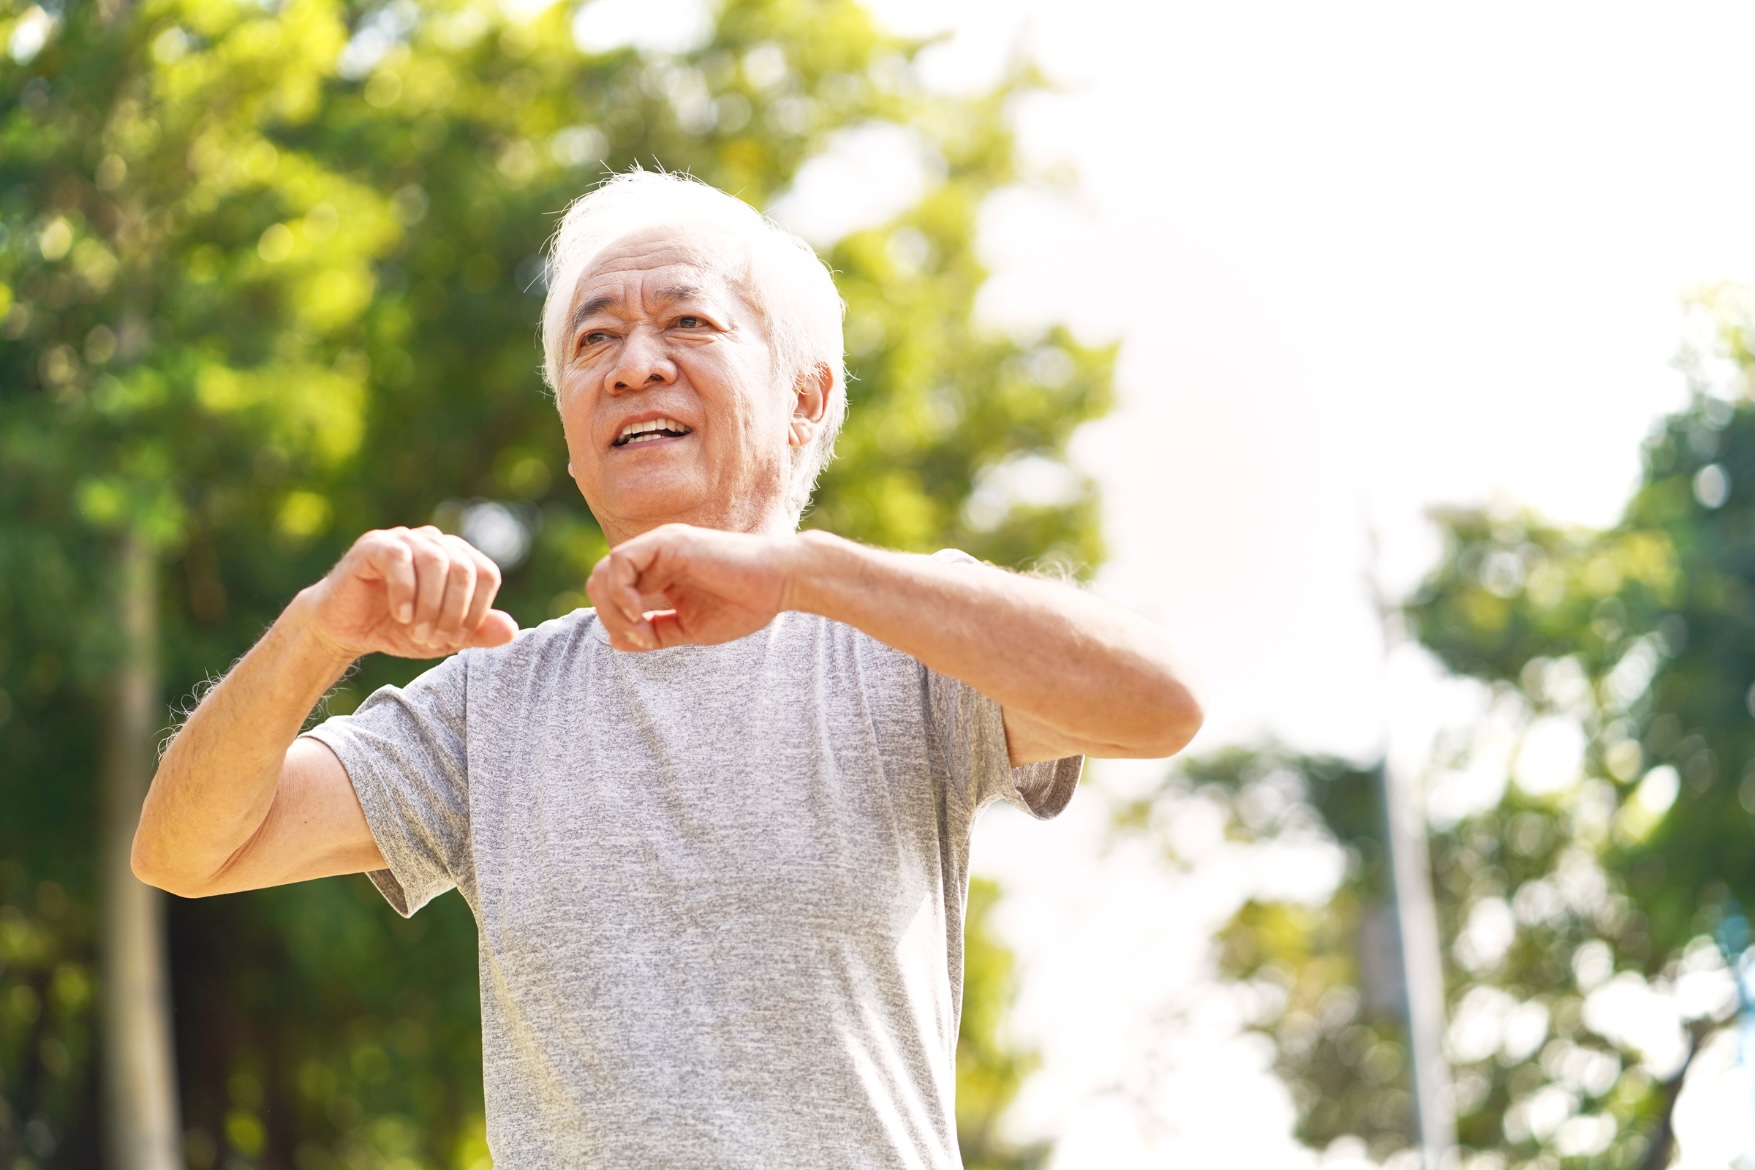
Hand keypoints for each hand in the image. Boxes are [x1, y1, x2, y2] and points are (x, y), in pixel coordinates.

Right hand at [304, 526, 518, 659]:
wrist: (344, 629)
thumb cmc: (397, 630)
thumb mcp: (442, 638)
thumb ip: (477, 633)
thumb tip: (511, 631)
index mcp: (457, 558)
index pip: (487, 575)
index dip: (477, 610)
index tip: (455, 639)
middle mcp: (435, 542)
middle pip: (465, 569)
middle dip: (453, 611)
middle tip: (433, 639)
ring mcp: (405, 539)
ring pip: (436, 562)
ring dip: (430, 604)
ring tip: (416, 631)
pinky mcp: (375, 545)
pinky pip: (400, 558)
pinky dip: (405, 592)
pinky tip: (400, 615)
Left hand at [586, 524, 795, 650]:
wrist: (781, 583)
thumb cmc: (745, 605)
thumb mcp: (690, 629)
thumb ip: (654, 633)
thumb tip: (614, 641)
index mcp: (659, 572)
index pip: (612, 592)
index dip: (616, 621)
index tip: (645, 642)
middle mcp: (654, 555)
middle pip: (600, 581)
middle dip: (609, 616)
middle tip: (640, 637)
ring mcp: (659, 546)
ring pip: (604, 572)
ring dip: (613, 607)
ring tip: (640, 626)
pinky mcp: (667, 542)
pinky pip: (620, 562)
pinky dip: (621, 592)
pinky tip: (641, 612)